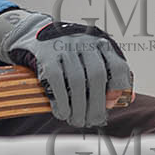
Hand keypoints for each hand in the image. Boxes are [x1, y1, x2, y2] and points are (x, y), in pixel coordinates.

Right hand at [0, 8, 130, 127]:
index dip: (118, 87)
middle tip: (93, 121)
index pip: (117, 65)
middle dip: (96, 105)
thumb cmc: (69, 54)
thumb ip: (105, 76)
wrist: (36, 33)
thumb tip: (115, 102)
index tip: (111, 103)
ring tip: (77, 121)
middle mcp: (85, 42)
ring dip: (79, 107)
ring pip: (77, 80)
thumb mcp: (90, 57)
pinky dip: (62, 101)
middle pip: (97, 76)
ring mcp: (65, 47)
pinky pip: (56, 80)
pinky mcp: (46, 54)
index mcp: (101, 44)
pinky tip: (63, 113)